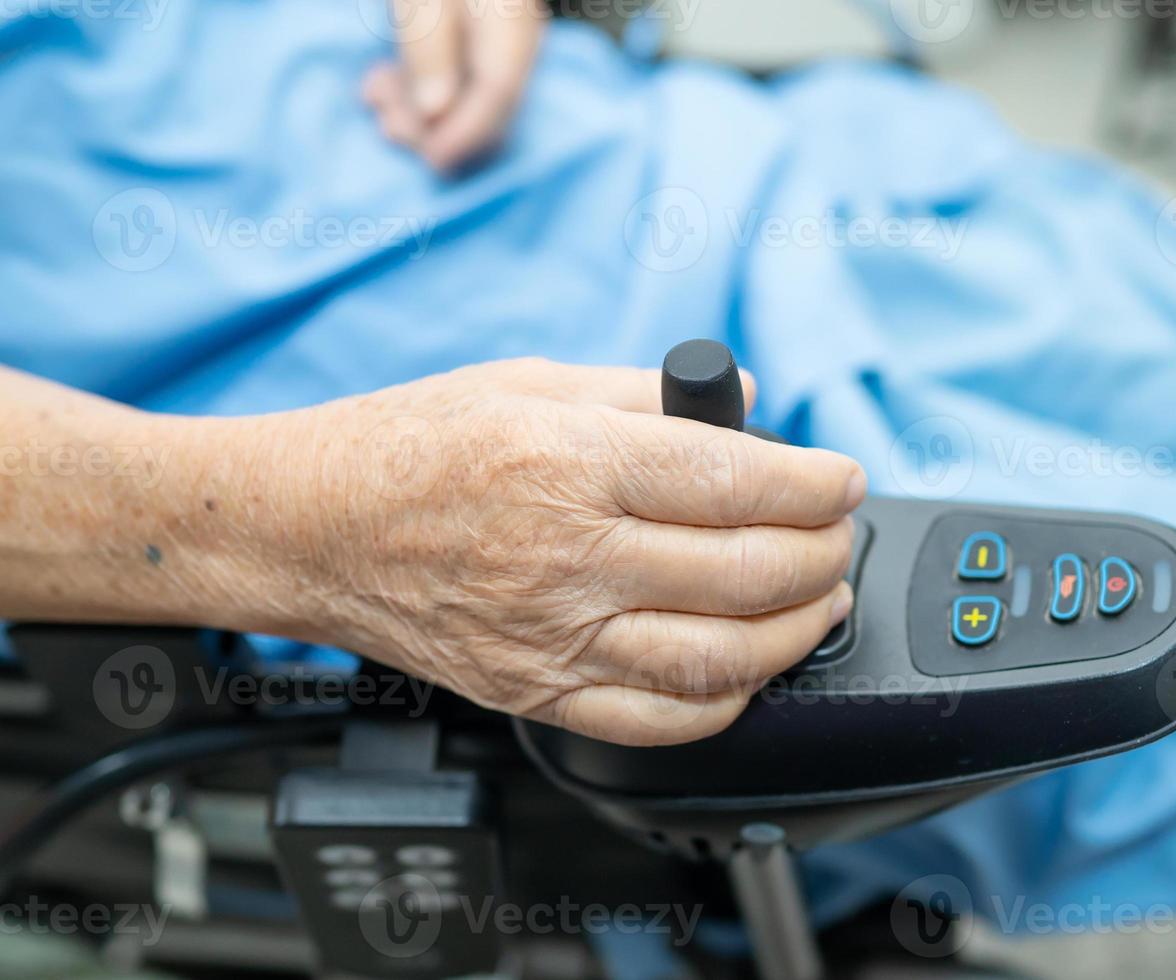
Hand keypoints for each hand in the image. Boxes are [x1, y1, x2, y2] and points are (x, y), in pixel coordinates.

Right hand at [263, 358, 864, 744]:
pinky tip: (751, 666)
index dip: (812, 483)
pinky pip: (658, 720)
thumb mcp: (529, 383)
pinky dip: (726, 699)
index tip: (841, 479)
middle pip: (745, 570)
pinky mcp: (536, 693)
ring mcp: (552, 636)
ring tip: (820, 599)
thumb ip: (644, 393)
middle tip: (837, 535)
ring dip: (797, 630)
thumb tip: (743, 402)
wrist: (311, 528)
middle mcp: (567, 556)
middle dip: (822, 554)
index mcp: (570, 463)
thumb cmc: (410, 446)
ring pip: (719, 656)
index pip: (733, 480)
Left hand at [362, 0, 547, 171]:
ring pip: (469, 90)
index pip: (500, 90)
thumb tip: (436, 113)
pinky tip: (382, 83)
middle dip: (437, 124)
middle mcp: (512, 29)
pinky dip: (419, 84)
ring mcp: (495, 30)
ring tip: (376, 98)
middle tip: (386, 127)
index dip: (468, 134)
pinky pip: (456, 71)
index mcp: (509, 19)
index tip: (434, 162)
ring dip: (420, 106)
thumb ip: (428, 44)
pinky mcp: (471, 28)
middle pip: (488, 99)